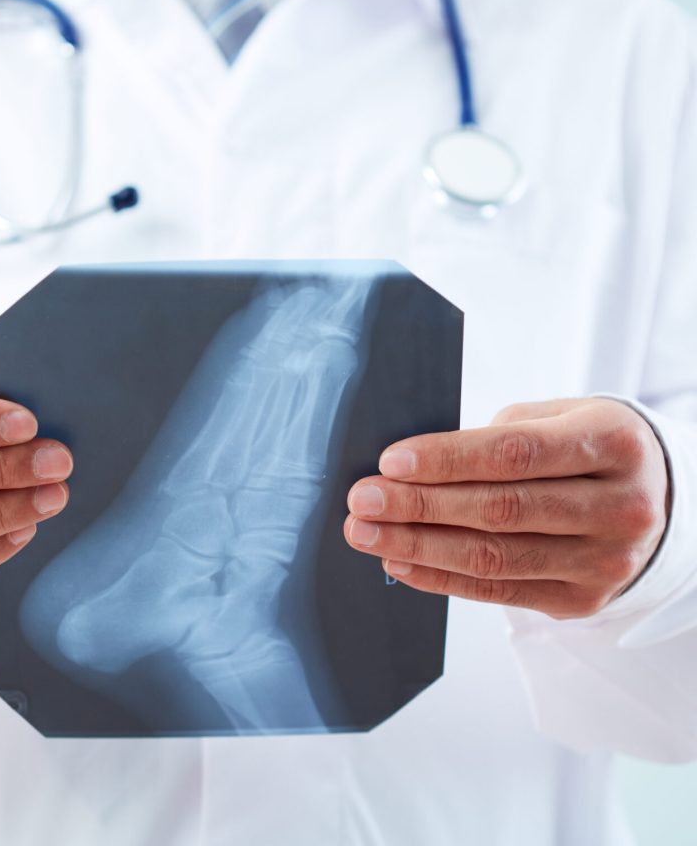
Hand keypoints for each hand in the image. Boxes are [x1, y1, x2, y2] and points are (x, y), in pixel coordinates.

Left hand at [344, 398, 668, 618]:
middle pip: (500, 510)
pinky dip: (440, 577)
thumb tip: (411, 468)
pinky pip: (497, 592)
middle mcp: (618, 508)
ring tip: (366, 534)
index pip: (515, 454)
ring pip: (494, 558)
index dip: (447, 460)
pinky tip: (400, 562)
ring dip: (417, 546)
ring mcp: (605, 562)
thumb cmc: (586, 447)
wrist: (656, 499)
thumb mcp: (558, 418)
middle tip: (362, 501)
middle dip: (419, 505)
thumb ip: (496, 438)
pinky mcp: (582, 600)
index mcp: (612, 444)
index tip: (390, 462)